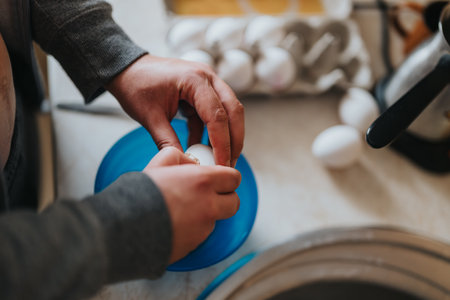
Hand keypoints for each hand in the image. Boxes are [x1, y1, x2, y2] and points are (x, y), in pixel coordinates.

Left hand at [106, 54, 244, 166]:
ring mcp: (207, 81)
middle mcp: (207, 76)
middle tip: (229, 164)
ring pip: (228, 111)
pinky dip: (211, 130)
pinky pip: (215, 111)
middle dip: (234, 140)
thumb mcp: (150, 117)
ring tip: (219, 159)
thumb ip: (168, 142)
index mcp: (194, 79)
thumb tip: (184, 165)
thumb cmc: (136, 85)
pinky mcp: (203, 89)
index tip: (221, 166)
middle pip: (233, 111)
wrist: (127, 68)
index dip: (222, 144)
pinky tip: (201, 146)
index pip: (217, 116)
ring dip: (226, 135)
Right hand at [143, 147, 240, 262]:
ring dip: (207, 214)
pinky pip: (201, 234)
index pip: (234, 178)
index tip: (221, 179)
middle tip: (211, 196)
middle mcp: (209, 205)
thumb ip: (179, 157)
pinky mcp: (195, 244)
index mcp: (203, 181)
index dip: (228, 178)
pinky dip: (193, 229)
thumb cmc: (140, 194)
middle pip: (234, 202)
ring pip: (216, 219)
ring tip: (183, 209)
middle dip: (225, 198)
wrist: (125, 226)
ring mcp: (203, 227)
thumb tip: (190, 162)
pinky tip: (175, 223)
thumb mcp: (159, 164)